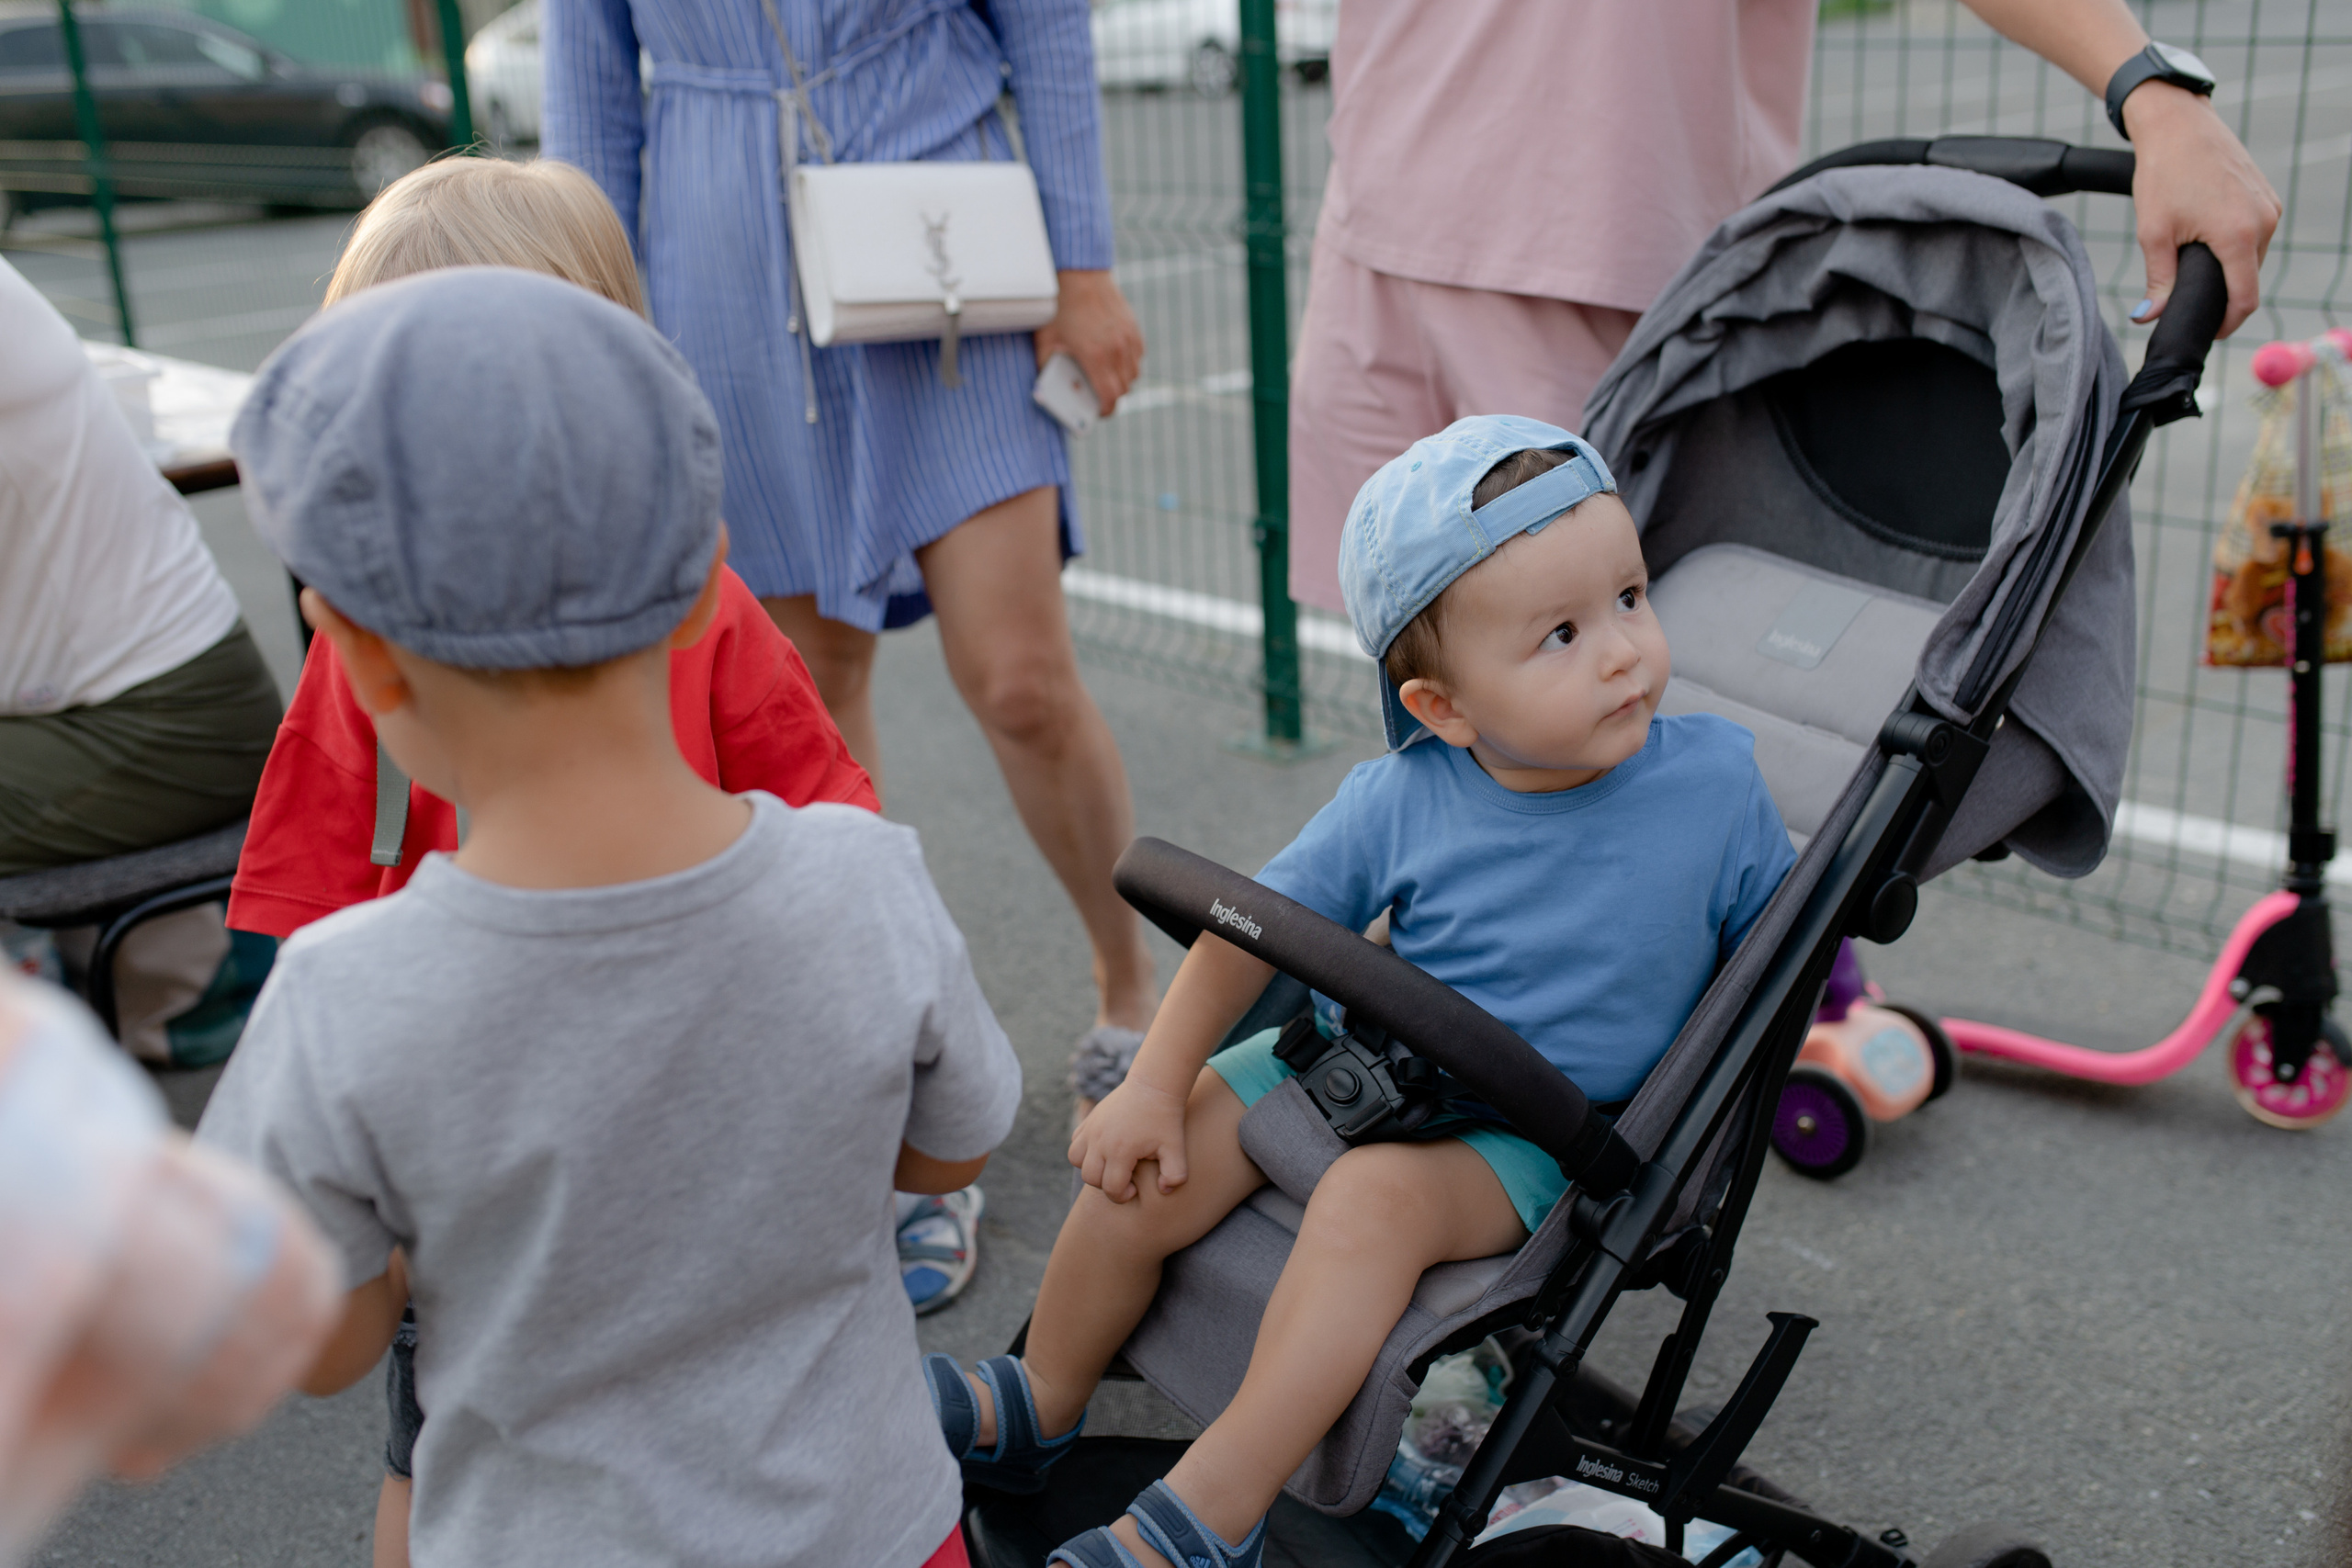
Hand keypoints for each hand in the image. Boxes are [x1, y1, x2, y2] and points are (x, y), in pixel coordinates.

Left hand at [1033, 269, 1143, 415]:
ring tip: (1106, 378)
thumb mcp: (1044, 339)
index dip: (1106, 411)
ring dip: (1122, 380)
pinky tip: (1113, 358)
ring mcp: (1128, 338)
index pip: (1111, 397)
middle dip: (1112, 397)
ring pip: (1133, 373)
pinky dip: (1128, 363)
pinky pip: (1137, 356)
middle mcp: (1117, 349)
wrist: (1079, 274)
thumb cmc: (1058, 306)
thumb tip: (1048, 388)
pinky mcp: (1134, 328)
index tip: (1099, 413)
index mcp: (1095, 356)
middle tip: (1099, 396)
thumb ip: (1046, 366)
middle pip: (1124, 388)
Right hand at [1068, 1073, 1188, 1201]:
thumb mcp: (1176, 1148)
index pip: (1111, 1188)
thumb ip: (1175, 1175)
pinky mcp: (1089, 1119)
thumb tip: (1163, 1190)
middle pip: (1090, 1177)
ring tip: (1111, 1163)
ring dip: (1091, 1167)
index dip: (1123, 1195)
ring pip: (1075, 1159)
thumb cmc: (1166, 1119)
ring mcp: (1092, 1128)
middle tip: (1125, 1177)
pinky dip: (1085, 1151)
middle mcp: (1100, 1140)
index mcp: (1121, 1150)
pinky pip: (1075, 1142)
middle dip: (1106, 1184)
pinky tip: (1105, 1149)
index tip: (1135, 1188)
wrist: (1154, 1086)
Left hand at [2123, 82, 2280, 337]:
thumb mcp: (2154, 233)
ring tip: (2193, 266)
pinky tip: (2206, 241)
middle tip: (2189, 300)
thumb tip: (2151, 317)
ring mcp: (2269, 208)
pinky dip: (2234, 246)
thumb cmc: (2163, 173)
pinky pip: (2255, 235)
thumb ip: (2159, 280)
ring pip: (2252, 258)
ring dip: (2227, 269)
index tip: (2207, 332)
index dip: (2227, 323)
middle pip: (2249, 279)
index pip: (2245, 298)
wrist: (2178, 124)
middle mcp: (2264, 222)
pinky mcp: (2267, 197)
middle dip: (2222, 295)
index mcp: (2239, 236)